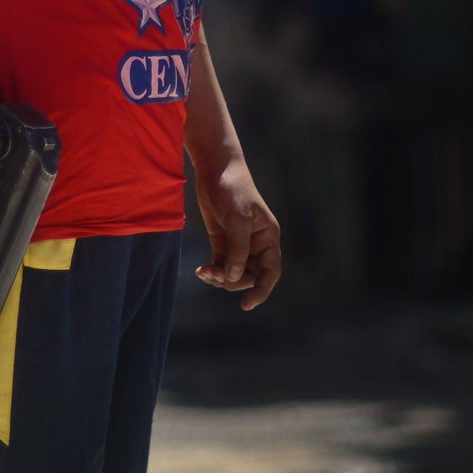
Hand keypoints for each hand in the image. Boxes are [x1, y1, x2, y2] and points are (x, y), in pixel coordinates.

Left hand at [193, 156, 281, 310]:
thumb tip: (233, 277)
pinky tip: (201, 270)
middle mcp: (256, 243)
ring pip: (233, 273)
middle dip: (233, 281)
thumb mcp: (237, 219)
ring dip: (220, 278)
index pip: (271, 271)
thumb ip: (237, 249)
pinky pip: (220, 264)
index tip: (246, 304)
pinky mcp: (222, 240)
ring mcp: (239, 243)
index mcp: (268, 237)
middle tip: (215, 274)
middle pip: (250, 276)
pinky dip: (212, 271)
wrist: (215, 168)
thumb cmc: (232, 189)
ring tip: (205, 272)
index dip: (262, 290)